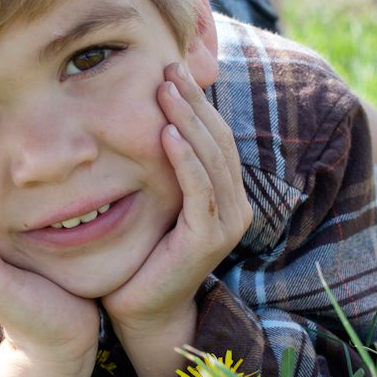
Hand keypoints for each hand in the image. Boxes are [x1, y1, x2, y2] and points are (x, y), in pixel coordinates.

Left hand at [101, 62, 252, 376]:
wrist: (141, 308)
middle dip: (193, 102)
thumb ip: (166, 166)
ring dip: (187, 121)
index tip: (171, 69)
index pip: (217, 136)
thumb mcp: (158, 200)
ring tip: (165, 90)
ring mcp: (226, 224)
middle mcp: (235, 206)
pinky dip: (184, 159)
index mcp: (227, 194)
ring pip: (211, 159)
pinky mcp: (207, 240)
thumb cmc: (144, 252)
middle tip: (168, 68)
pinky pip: (199, 190)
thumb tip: (151, 116)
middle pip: (218, 140)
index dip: (197, 102)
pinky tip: (166, 133)